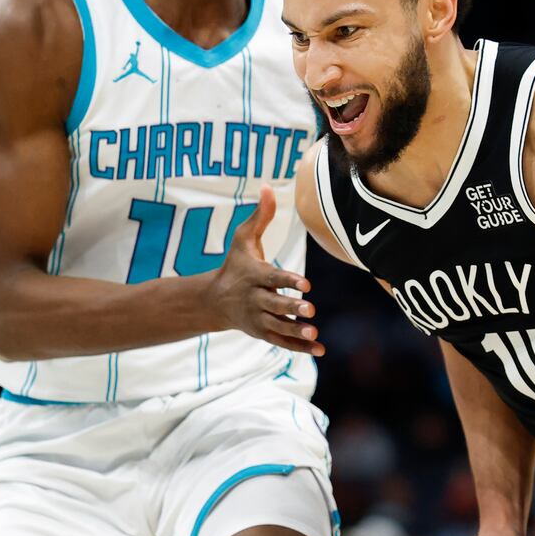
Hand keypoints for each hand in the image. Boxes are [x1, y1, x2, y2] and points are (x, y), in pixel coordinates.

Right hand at [208, 185, 323, 355]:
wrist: (214, 301)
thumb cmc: (235, 265)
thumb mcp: (243, 239)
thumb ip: (260, 216)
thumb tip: (269, 186)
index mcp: (254, 276)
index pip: (272, 277)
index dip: (288, 280)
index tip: (306, 284)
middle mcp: (255, 299)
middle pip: (275, 304)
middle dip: (291, 308)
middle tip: (311, 310)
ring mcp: (258, 319)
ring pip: (278, 327)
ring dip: (296, 332)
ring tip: (315, 334)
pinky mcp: (263, 333)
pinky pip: (282, 342)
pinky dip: (299, 348)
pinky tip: (320, 350)